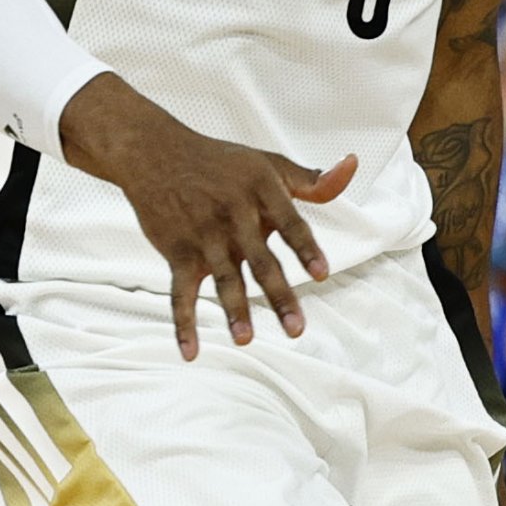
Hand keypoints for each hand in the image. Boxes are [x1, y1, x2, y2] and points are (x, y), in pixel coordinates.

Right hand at [58, 76, 356, 354]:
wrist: (154, 153)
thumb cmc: (221, 163)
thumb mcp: (268, 164)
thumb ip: (312, 179)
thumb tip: (351, 168)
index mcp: (261, 191)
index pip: (289, 224)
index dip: (305, 249)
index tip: (322, 274)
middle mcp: (233, 214)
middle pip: (260, 261)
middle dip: (278, 295)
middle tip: (296, 329)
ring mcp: (204, 235)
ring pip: (223, 278)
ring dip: (234, 310)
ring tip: (246, 340)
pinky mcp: (178, 252)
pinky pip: (180, 293)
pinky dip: (183, 324)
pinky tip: (191, 353)